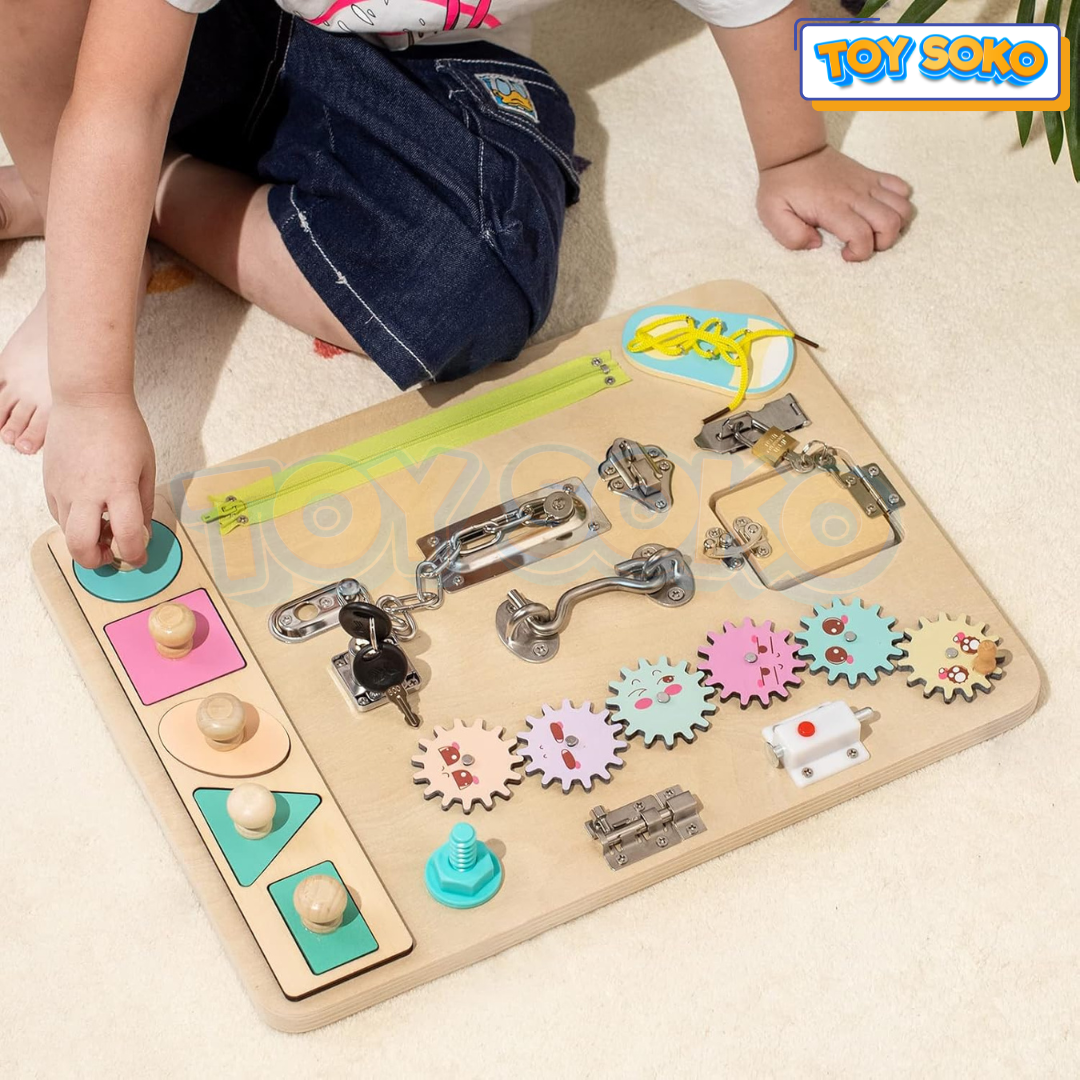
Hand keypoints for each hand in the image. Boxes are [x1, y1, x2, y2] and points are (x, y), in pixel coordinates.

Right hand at [43, 395, 155, 568]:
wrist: (88, 401)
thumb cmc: (123, 429)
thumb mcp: (146, 466)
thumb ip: (144, 503)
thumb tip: (142, 532)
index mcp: (119, 487)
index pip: (126, 536)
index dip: (135, 555)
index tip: (139, 558)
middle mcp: (88, 492)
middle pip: (82, 546)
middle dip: (97, 561)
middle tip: (111, 555)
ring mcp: (64, 488)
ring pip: (67, 533)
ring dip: (85, 541)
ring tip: (104, 531)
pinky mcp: (50, 483)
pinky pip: (59, 515)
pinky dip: (74, 522)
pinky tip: (90, 512)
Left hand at [757, 147, 913, 261]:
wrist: (793, 153)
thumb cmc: (781, 187)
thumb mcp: (772, 215)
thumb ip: (791, 236)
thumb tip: (817, 244)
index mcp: (832, 208)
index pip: (862, 236)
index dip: (859, 253)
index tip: (844, 254)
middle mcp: (855, 196)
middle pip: (890, 223)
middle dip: (882, 243)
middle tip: (862, 245)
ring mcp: (866, 184)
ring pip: (903, 207)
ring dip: (894, 225)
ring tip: (874, 230)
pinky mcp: (872, 176)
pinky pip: (901, 187)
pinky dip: (899, 202)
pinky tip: (880, 210)